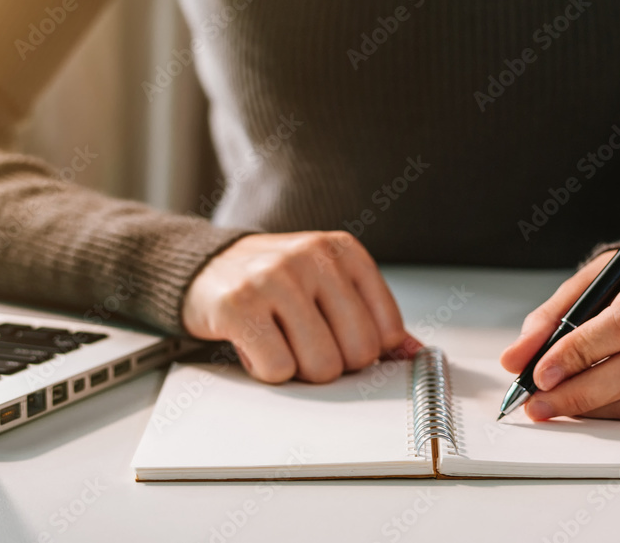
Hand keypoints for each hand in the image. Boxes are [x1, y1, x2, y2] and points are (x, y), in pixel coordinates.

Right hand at [182, 231, 419, 382]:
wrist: (205, 268)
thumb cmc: (275, 282)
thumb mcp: (330, 285)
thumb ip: (372, 318)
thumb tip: (414, 355)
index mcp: (344, 251)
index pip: (388, 330)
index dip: (364, 350)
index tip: (342, 342)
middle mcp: (313, 258)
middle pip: (358, 353)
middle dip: (334, 364)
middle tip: (306, 344)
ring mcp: (275, 278)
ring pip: (321, 366)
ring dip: (299, 369)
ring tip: (280, 340)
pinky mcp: (238, 305)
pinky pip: (278, 369)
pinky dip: (267, 370)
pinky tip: (255, 344)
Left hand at [499, 247, 619, 420]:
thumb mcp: (592, 280)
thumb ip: (551, 317)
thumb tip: (516, 359)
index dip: (581, 351)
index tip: (541, 372)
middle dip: (581, 389)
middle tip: (540, 401)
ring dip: (591, 406)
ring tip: (553, 405)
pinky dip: (609, 410)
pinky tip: (583, 405)